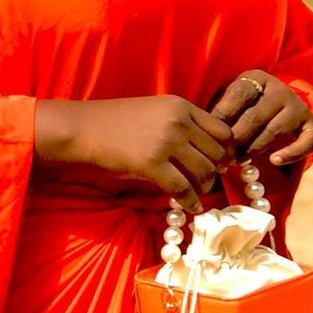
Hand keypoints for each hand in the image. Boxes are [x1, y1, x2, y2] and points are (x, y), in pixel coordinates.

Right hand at [34, 95, 233, 214]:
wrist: (85, 128)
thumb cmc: (117, 120)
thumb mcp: (155, 110)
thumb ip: (181, 122)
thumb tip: (206, 148)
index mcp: (182, 106)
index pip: (222, 130)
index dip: (226, 150)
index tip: (222, 162)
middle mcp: (178, 121)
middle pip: (216, 152)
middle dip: (216, 170)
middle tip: (209, 181)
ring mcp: (166, 142)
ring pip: (203, 171)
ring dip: (204, 186)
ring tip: (198, 193)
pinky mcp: (151, 163)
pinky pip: (182, 188)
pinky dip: (190, 201)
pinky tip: (191, 207)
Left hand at [205, 70, 312, 166]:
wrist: (278, 110)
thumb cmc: (243, 110)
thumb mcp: (230, 103)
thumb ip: (219, 113)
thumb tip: (203, 131)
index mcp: (257, 79)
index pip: (239, 94)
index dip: (222, 116)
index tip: (210, 135)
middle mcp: (280, 90)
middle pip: (255, 115)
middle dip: (236, 139)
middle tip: (221, 156)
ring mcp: (298, 108)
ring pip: (275, 130)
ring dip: (254, 149)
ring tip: (238, 161)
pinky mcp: (311, 126)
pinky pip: (307, 141)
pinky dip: (291, 153)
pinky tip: (274, 160)